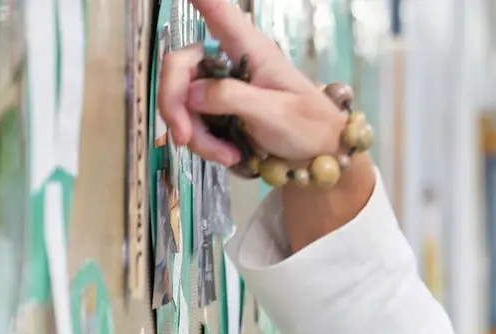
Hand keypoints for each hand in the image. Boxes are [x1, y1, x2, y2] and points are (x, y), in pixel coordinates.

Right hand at [156, 0, 346, 164]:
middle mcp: (229, 59)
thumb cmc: (310, 126)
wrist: (320, 156)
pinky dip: (202, 141)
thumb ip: (233, 98)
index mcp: (250, 48)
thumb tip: (190, 93)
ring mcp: (220, 84)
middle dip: (175, 103)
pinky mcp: (216, 108)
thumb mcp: (276, 113)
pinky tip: (227, 155)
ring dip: (195, 133)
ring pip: (182, 99)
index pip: (219, 12)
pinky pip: (191, 120)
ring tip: (226, 156)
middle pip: (180, 64)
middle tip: (184, 138)